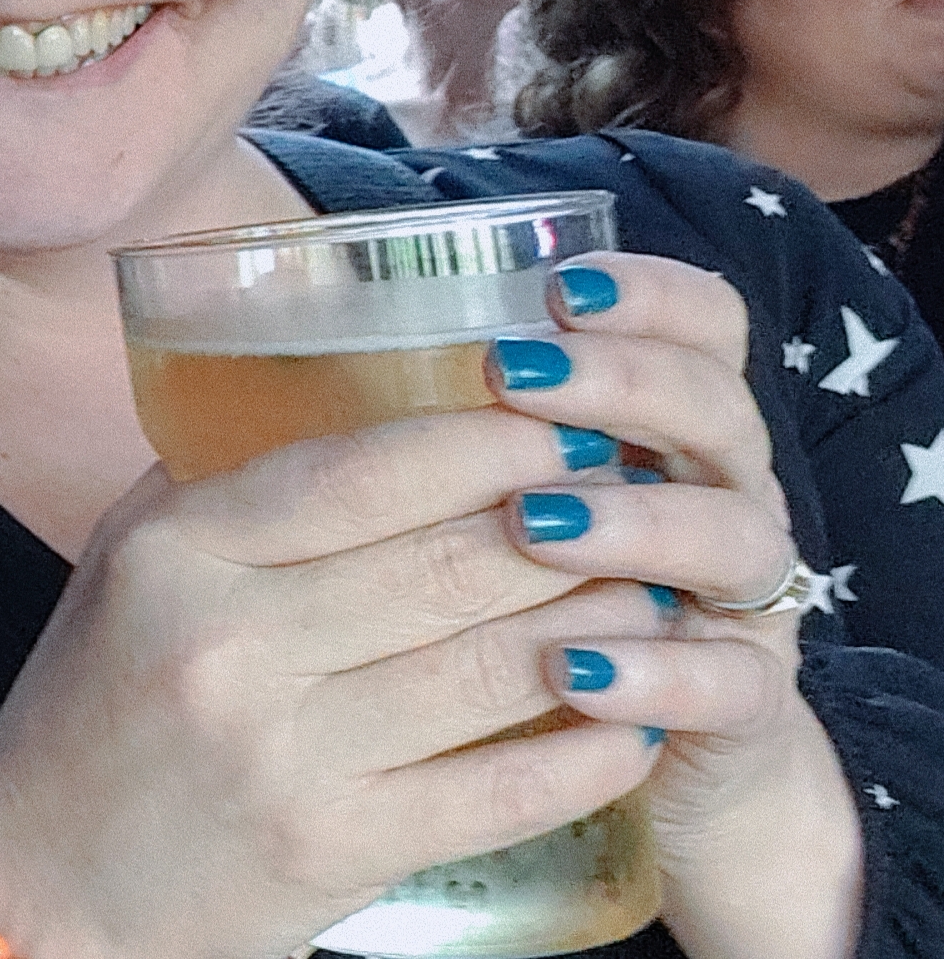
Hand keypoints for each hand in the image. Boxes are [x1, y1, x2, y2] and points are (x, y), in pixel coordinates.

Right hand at [0, 401, 671, 958]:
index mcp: (175, 553)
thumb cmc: (91, 715)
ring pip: (491, 666)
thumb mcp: (122, 572)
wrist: (44, 893)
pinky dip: (586, 751)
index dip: (482, 441)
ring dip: (597, 625)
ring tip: (650, 595)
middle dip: (567, 524)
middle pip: (446, 562)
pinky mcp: (335, 849)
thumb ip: (219, 489)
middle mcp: (226, 643)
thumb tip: (339, 391)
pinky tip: (635, 720)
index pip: (359, 472)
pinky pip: (498, 788)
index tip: (559, 420)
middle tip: (635, 499)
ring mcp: (284, 752)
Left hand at [486, 253, 861, 958]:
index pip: (703, 325)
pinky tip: (577, 670)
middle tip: (517, 373)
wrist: (636, 759)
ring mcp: (743, 601)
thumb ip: (442, 419)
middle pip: (715, 410)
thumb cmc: (524, 595)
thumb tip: (301, 329)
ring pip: (734, 536)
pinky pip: (727, 684)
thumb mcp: (491, 493)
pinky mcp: (743, 707)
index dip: (649, 297)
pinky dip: (656, 675)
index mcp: (668, 422)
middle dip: (620, 383)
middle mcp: (721, 493)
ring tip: (533, 522)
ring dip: (635, 523)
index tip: (558, 286)